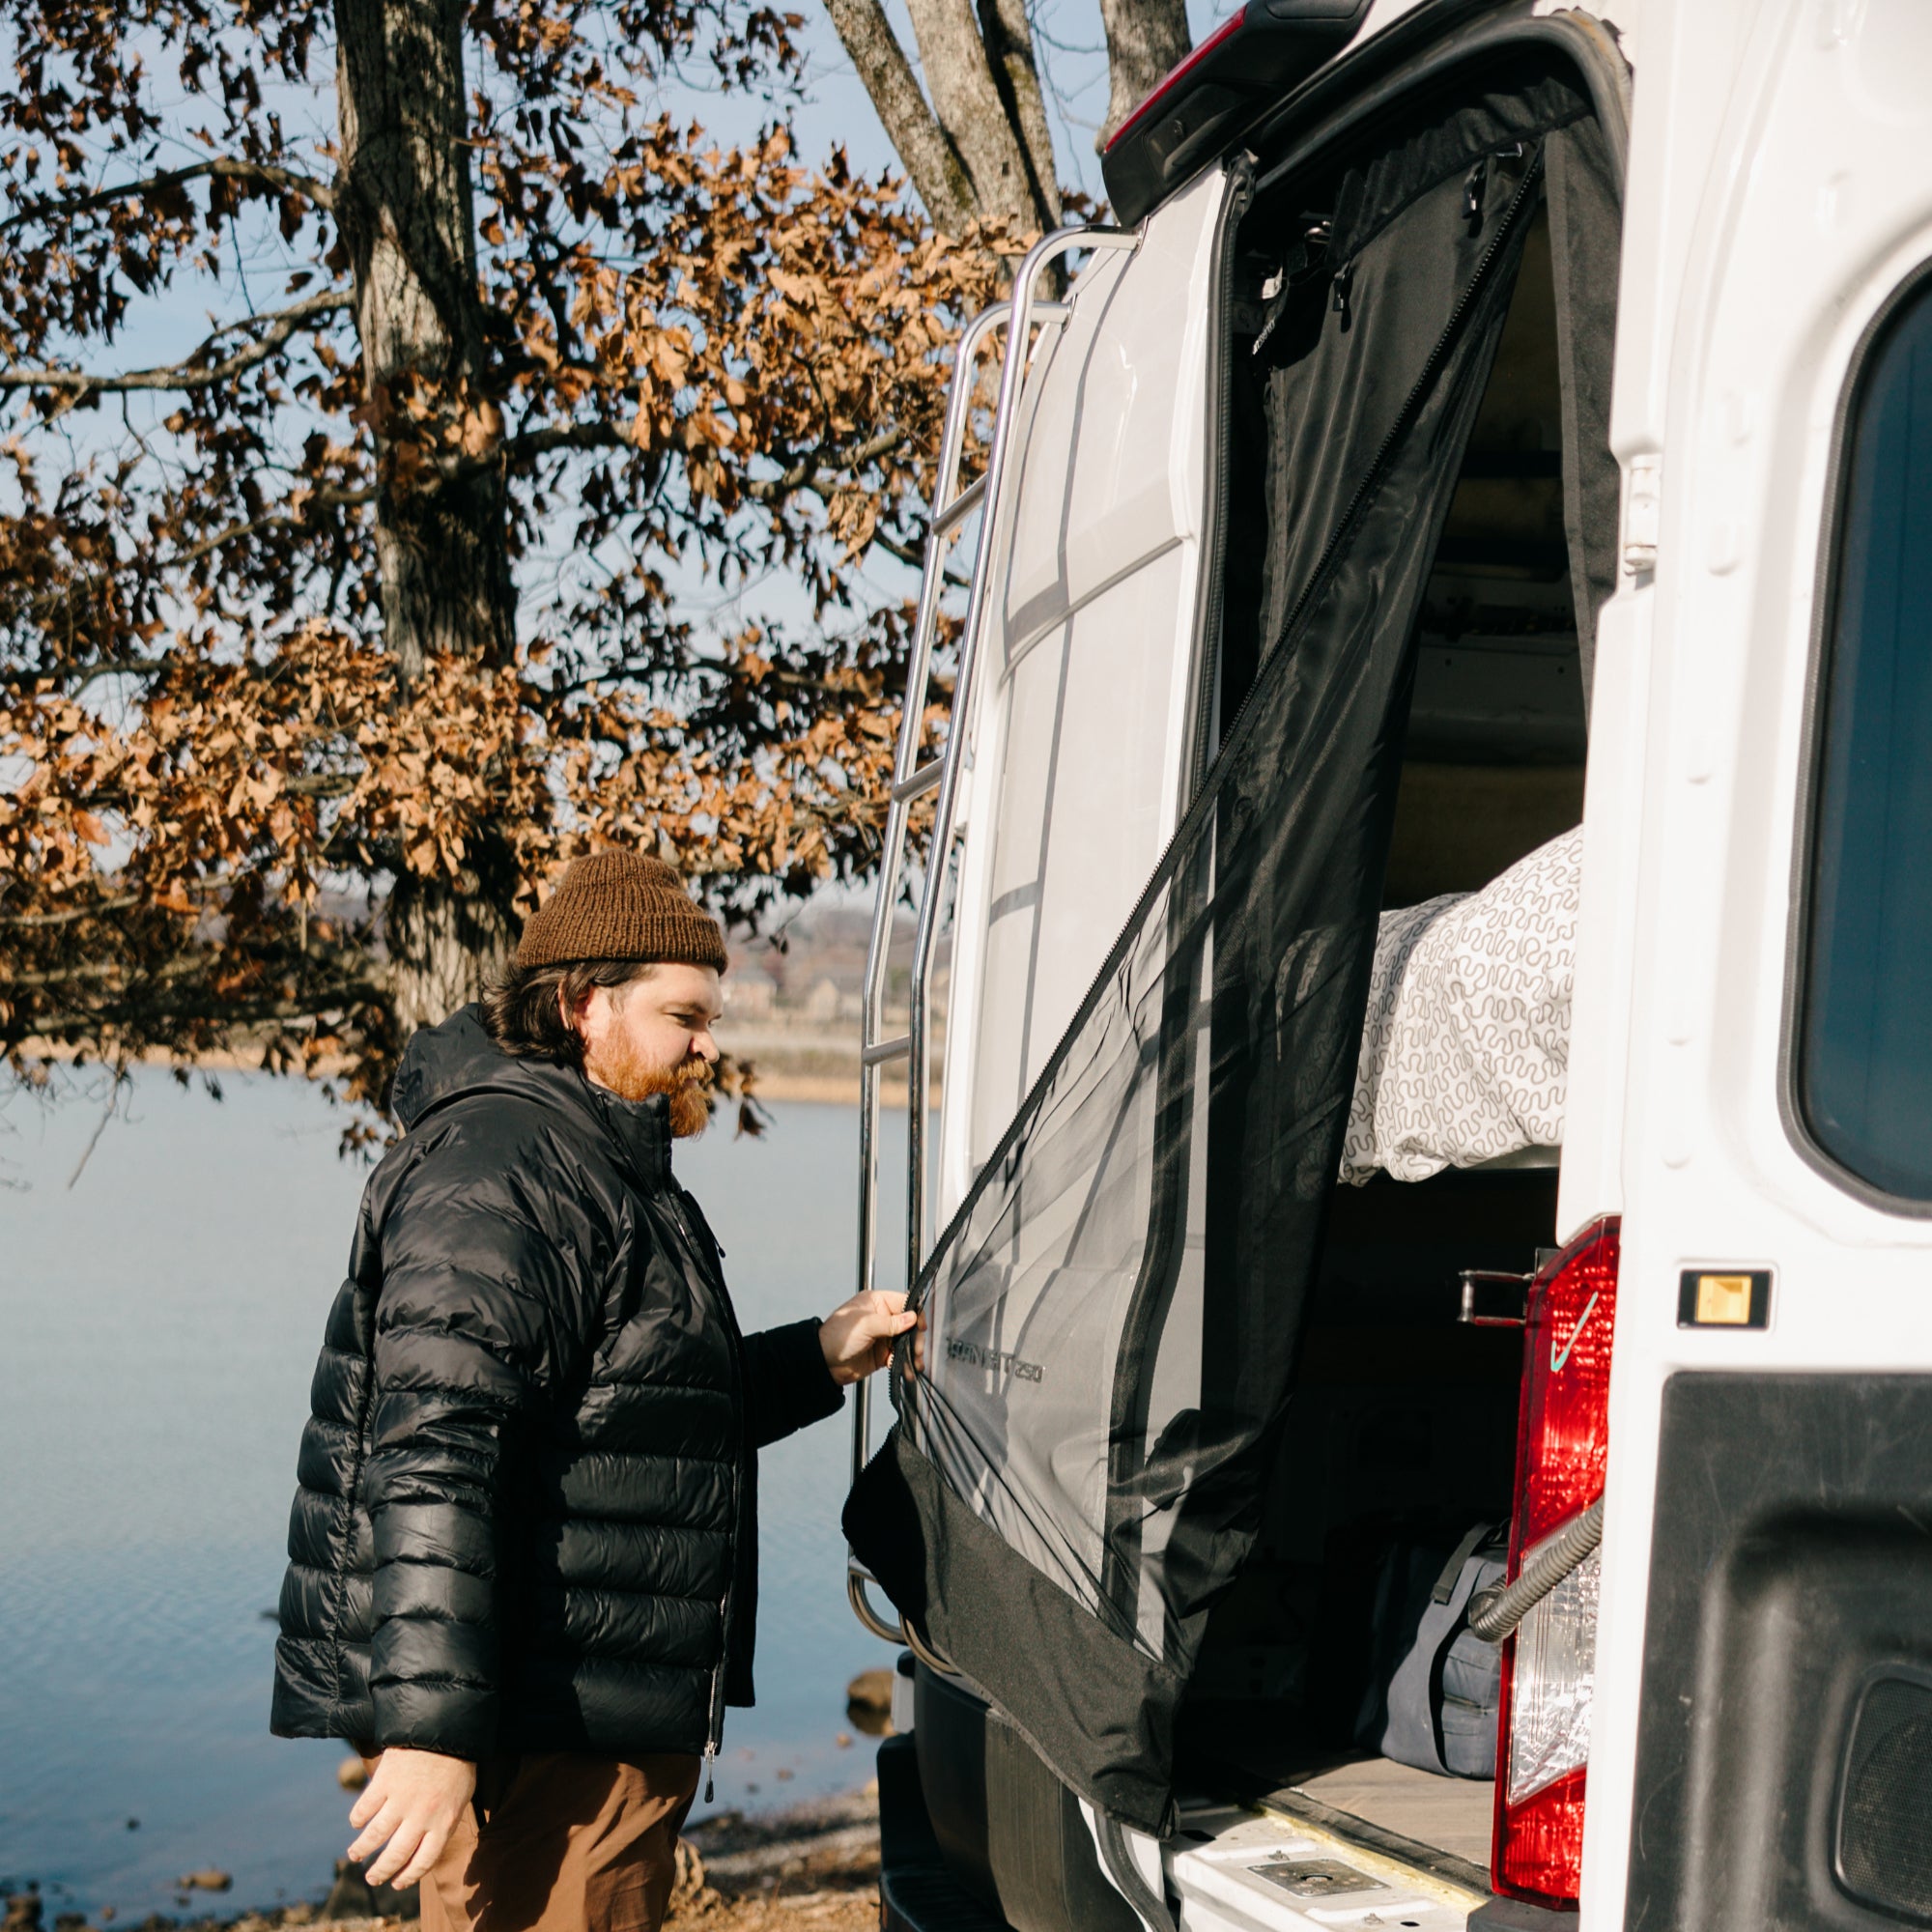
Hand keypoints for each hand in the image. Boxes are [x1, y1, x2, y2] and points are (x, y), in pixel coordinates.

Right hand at [347, 1746, 476, 1888]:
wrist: (446, 1724)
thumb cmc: (458, 1760)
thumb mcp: (462, 1795)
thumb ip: (446, 1820)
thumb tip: (429, 1844)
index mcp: (444, 1821)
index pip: (424, 1861)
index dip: (408, 1876)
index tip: (396, 1883)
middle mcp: (421, 1816)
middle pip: (396, 1855)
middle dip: (381, 1872)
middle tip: (372, 1878)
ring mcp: (401, 1799)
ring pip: (374, 1837)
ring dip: (361, 1850)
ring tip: (355, 1856)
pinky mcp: (384, 1782)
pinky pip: (364, 1810)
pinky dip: (357, 1819)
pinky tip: (357, 1823)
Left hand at [819, 1289, 918, 1383]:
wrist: (824, 1364)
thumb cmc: (837, 1337)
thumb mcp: (866, 1325)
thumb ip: (891, 1323)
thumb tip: (912, 1317)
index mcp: (876, 1302)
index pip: (903, 1302)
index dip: (914, 1314)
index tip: (920, 1327)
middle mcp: (881, 1317)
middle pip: (908, 1323)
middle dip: (915, 1337)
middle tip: (917, 1350)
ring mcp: (882, 1336)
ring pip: (906, 1341)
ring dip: (912, 1352)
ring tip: (915, 1364)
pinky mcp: (882, 1353)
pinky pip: (899, 1356)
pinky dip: (905, 1363)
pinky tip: (907, 1370)